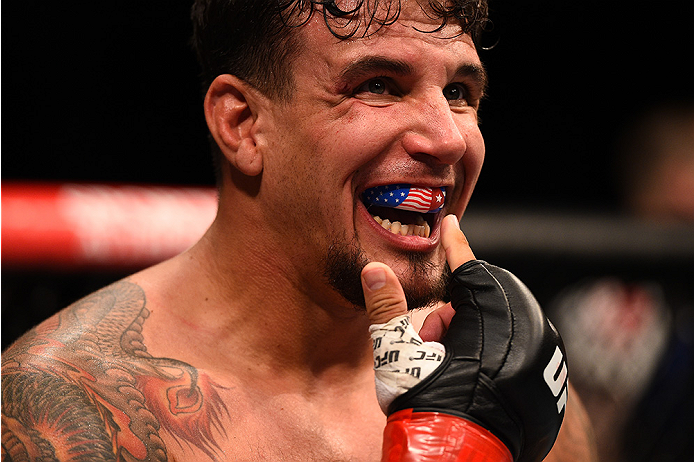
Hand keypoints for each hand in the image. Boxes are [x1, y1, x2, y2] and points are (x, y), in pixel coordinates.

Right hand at [362, 214, 566, 461]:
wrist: (456, 453)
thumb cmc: (426, 402)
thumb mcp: (397, 351)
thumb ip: (386, 306)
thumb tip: (374, 270)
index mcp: (489, 317)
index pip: (469, 268)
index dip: (455, 246)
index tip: (451, 226)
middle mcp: (524, 331)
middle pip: (482, 300)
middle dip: (451, 313)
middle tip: (429, 340)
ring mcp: (540, 355)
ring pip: (500, 324)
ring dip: (470, 334)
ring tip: (445, 363)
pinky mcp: (547, 379)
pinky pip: (517, 348)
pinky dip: (494, 352)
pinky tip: (472, 376)